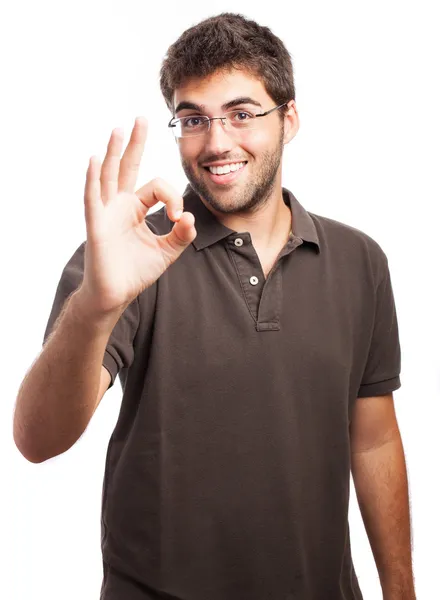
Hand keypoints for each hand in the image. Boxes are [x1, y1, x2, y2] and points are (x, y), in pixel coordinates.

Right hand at [79, 116, 196, 316]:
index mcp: (136, 209)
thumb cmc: (136, 272)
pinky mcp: (96, 225)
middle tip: (142, 118)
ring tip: (118, 130)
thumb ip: (181, 234)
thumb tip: (190, 217)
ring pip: (110, 176)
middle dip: (135, 143)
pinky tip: (95, 160)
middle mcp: (120, 205)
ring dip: (114, 152)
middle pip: (128, 167)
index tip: (180, 219)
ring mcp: (106, 212)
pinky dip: (94, 180)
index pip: (157, 188)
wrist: (116, 294)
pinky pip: (94, 198)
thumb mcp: (167, 251)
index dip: (173, 198)